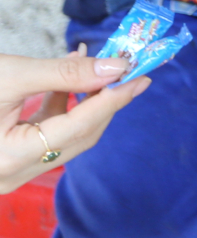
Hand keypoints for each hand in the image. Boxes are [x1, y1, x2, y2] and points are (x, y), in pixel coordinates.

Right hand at [1, 47, 148, 192]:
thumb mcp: (9, 75)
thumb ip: (64, 73)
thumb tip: (116, 66)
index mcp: (10, 158)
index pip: (80, 127)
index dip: (113, 99)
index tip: (142, 75)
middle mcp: (11, 175)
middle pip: (78, 136)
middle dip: (105, 101)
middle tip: (129, 69)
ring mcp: (8, 172)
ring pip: (64, 137)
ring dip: (84, 101)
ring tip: (94, 62)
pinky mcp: (6, 162)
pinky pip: (45, 137)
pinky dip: (61, 108)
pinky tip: (68, 77)